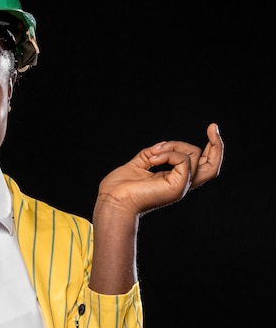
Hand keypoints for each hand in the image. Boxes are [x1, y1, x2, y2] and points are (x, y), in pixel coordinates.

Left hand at [96, 123, 223, 217]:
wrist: (111, 201)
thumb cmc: (119, 188)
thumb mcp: (138, 164)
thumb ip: (153, 153)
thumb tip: (165, 144)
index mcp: (172, 180)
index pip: (201, 166)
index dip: (211, 149)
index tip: (212, 129)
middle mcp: (180, 184)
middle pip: (212, 165)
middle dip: (216, 144)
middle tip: (212, 126)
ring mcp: (180, 186)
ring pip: (194, 156)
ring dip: (172, 147)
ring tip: (152, 155)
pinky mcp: (178, 186)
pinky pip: (184, 159)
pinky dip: (168, 153)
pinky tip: (152, 160)